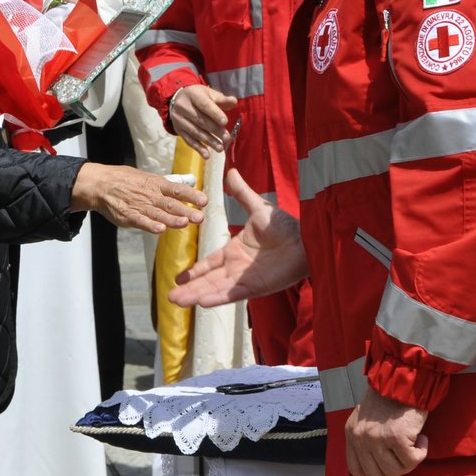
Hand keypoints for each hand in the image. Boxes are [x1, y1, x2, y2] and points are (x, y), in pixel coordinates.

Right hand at [71, 162, 205, 233]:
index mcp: (156, 184)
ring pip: (158, 214)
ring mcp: (139, 206)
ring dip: (172, 220)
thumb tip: (191, 181)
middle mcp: (150, 195)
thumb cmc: (126, 180)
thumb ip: (170, 182)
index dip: (191, 195)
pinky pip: (141, 221)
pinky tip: (160, 230)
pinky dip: (150, 226)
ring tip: (184, 224)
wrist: (100, 184)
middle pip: (171, 204)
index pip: (178, 189)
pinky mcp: (128, 216)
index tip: (204, 201)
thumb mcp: (148, 177)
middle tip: (199, 217)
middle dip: (186, 211)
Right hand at [168, 84, 240, 157]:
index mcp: (193, 95)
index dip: (214, 114)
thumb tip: (234, 101)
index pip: (204, 105)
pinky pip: (188, 140)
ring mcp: (179, 119)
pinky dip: (198, 148)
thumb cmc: (198, 97)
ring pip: (195, 132)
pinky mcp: (178, 130)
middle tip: (227, 138)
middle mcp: (183, 107)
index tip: (225, 122)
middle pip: (200, 120)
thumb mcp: (209, 94)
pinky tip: (207, 155)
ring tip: (220, 148)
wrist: (177, 99)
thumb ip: (222, 99)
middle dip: (215, 130)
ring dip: (209, 141)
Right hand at [168, 168, 307, 306]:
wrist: (305, 238)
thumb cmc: (285, 225)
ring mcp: (245, 279)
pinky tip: (201, 302)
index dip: (194, 271)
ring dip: (196, 295)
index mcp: (235, 250)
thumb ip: (242, 193)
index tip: (178, 278)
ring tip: (176, 301)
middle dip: (189, 288)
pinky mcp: (255, 287)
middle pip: (207, 280)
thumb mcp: (257, 207)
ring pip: (215, 289)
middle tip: (170, 297)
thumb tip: (230, 172)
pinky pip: (232, 294)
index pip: (210, 263)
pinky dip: (216, 298)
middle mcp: (237, 267)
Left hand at [344, 386, 429, 475]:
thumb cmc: (389, 398)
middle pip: (377, 475)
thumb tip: (377, 468)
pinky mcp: (397, 437)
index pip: (356, 469)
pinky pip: (412, 460)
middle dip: (395, 471)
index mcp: (351, 433)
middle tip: (405, 458)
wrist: (404, 380)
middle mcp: (361, 437)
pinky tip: (421, 438)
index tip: (387, 473)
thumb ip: (366, 441)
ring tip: (413, 443)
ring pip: (395, 470)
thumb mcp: (366, 420)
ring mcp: (377, 438)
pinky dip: (421, 452)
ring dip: (409, 461)